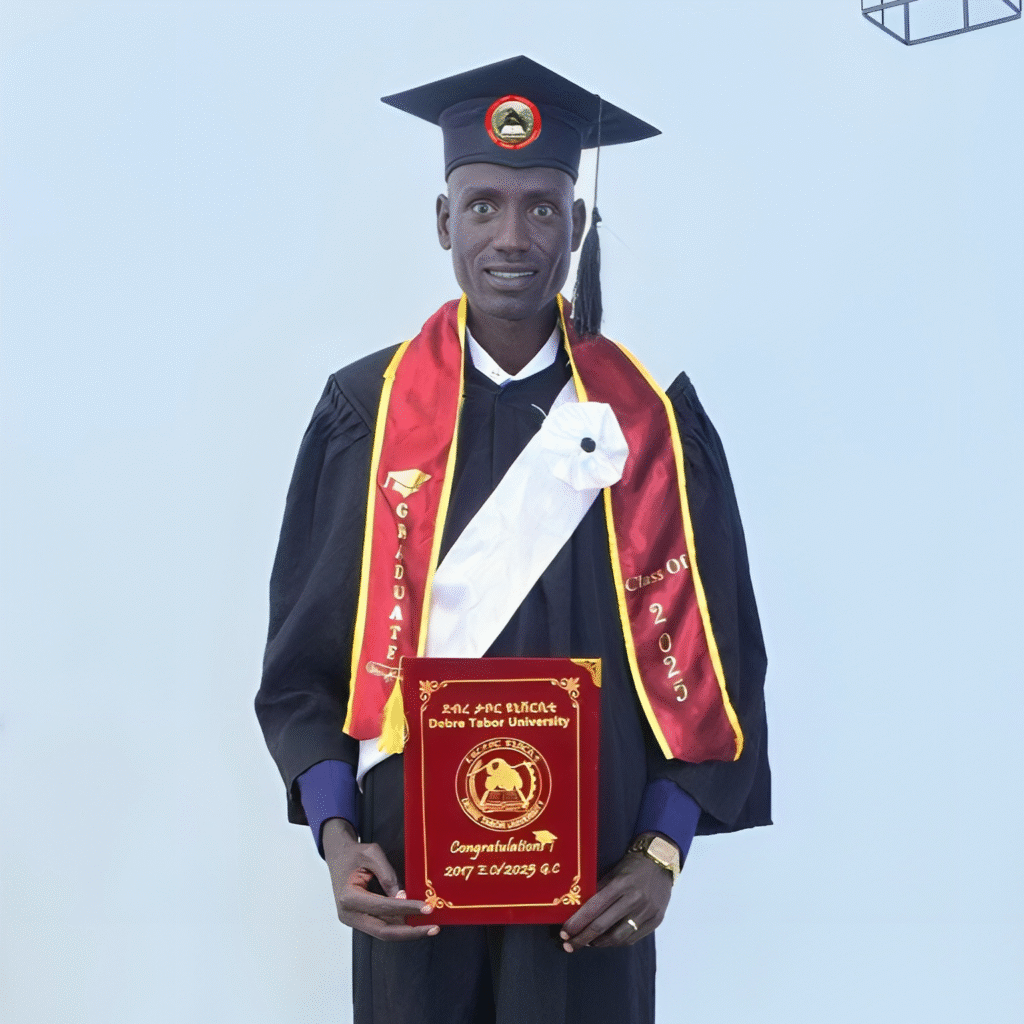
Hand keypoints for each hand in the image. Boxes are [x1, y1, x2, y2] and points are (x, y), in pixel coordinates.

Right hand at [321, 818, 438, 940]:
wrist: (338, 856)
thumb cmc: (354, 853)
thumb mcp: (372, 855)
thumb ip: (387, 875)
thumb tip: (403, 897)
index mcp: (349, 897)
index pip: (383, 907)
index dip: (407, 909)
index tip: (427, 908)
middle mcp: (349, 914)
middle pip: (383, 931)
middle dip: (410, 932)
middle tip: (433, 928)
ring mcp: (353, 920)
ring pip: (384, 931)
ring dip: (407, 930)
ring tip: (429, 926)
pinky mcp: (360, 920)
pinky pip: (381, 925)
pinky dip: (399, 924)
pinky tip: (415, 920)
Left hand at [559, 838, 675, 951]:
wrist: (662, 861)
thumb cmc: (632, 865)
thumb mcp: (614, 872)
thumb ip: (598, 890)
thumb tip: (577, 909)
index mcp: (621, 884)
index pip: (594, 908)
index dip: (577, 922)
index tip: (564, 932)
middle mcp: (634, 899)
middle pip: (603, 926)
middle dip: (583, 938)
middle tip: (568, 944)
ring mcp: (647, 912)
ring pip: (618, 937)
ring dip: (599, 943)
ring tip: (586, 943)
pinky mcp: (656, 920)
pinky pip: (632, 938)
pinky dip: (616, 942)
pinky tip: (606, 941)